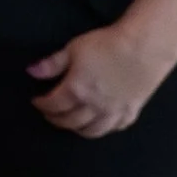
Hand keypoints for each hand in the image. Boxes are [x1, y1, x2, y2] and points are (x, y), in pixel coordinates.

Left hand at [28, 22, 175, 136]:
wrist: (145, 47)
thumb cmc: (107, 44)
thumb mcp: (73, 49)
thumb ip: (52, 64)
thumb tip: (31, 72)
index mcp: (76, 91)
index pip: (53, 105)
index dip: (42, 105)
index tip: (36, 101)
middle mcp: (94, 106)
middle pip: (70, 121)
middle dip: (56, 119)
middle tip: (50, 114)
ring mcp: (114, 111)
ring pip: (93, 131)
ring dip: (78, 129)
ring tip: (71, 122)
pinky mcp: (132, 111)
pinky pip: (116, 128)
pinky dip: (104, 129)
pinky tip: (100, 123)